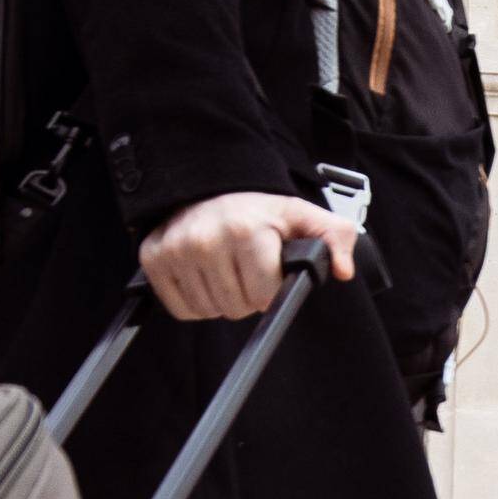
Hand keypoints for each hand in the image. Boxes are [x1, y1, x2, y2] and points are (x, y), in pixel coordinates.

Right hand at [139, 188, 361, 320]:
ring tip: (224, 269)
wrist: (206, 187)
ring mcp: (176, 250)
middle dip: (246, 295)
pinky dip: (194, 302)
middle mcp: (207, 239)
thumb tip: (344, 269)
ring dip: (221, 299)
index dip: (270, 289)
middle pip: (236, 308)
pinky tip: (203, 276)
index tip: (267, 268)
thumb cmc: (256, 209)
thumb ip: (333, 237)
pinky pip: (181, 309)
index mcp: (247, 230)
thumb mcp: (300, 215)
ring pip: (209, 311)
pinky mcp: (153, 259)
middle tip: (244, 268)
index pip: (264, 298)